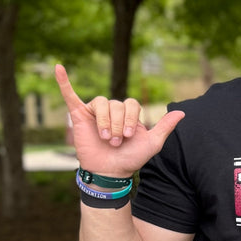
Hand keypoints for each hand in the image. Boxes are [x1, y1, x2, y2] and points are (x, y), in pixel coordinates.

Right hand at [54, 63, 184, 176]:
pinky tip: (58, 68)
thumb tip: (182, 112)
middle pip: (116, 104)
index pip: (131, 104)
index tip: (129, 137)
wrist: (110, 172)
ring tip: (105, 138)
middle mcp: (112, 109)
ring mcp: (95, 111)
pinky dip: (64, 81)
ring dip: (105, 122)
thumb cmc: (131, 158)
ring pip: (101, 103)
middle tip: (116, 142)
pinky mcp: (79, 115)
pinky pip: (70, 95)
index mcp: (128, 112)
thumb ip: (165, 126)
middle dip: (117, 125)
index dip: (131, 119)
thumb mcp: (152, 143)